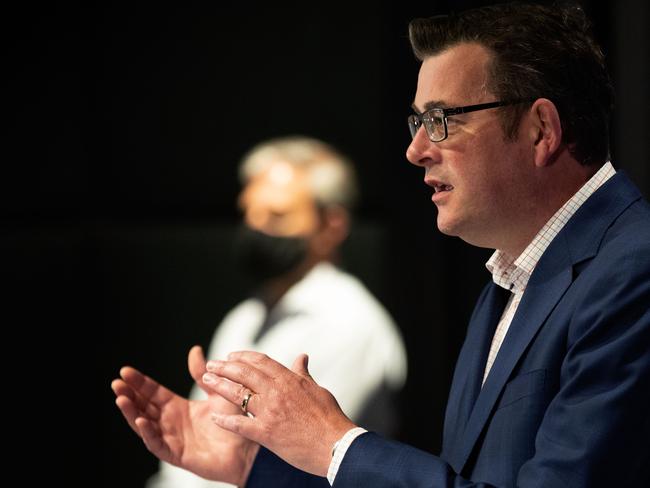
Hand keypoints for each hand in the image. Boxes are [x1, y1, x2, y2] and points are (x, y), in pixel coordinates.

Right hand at [112, 346, 258, 485]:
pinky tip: (140, 421)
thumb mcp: (217, 391)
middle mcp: (171, 423)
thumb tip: (194, 350)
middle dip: (129, 394)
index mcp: (178, 407)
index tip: (125, 370)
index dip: (139, 382)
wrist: (249, 446)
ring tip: (121, 398)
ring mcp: (172, 439)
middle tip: (117, 382)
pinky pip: (158, 444)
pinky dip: (148, 433)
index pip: (153, 392)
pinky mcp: (177, 455)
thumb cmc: (233, 421)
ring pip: (144, 425)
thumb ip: (202, 374)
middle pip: (143, 407)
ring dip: (131, 413)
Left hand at [202, 351, 356, 476]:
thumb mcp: (317, 390)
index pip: (261, 361)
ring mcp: (270, 412)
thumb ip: (303, 373)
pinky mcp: (266, 433)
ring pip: (238, 393)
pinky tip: (214, 417)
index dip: (243, 356)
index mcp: (289, 380)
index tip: (231, 355)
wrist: (336, 445)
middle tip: (212, 364)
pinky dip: (225, 420)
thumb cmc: (330, 418)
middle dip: (225, 366)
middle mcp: (277, 392)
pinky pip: (240, 424)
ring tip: (207, 380)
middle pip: (244, 373)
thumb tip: (302, 357)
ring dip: (219, 385)